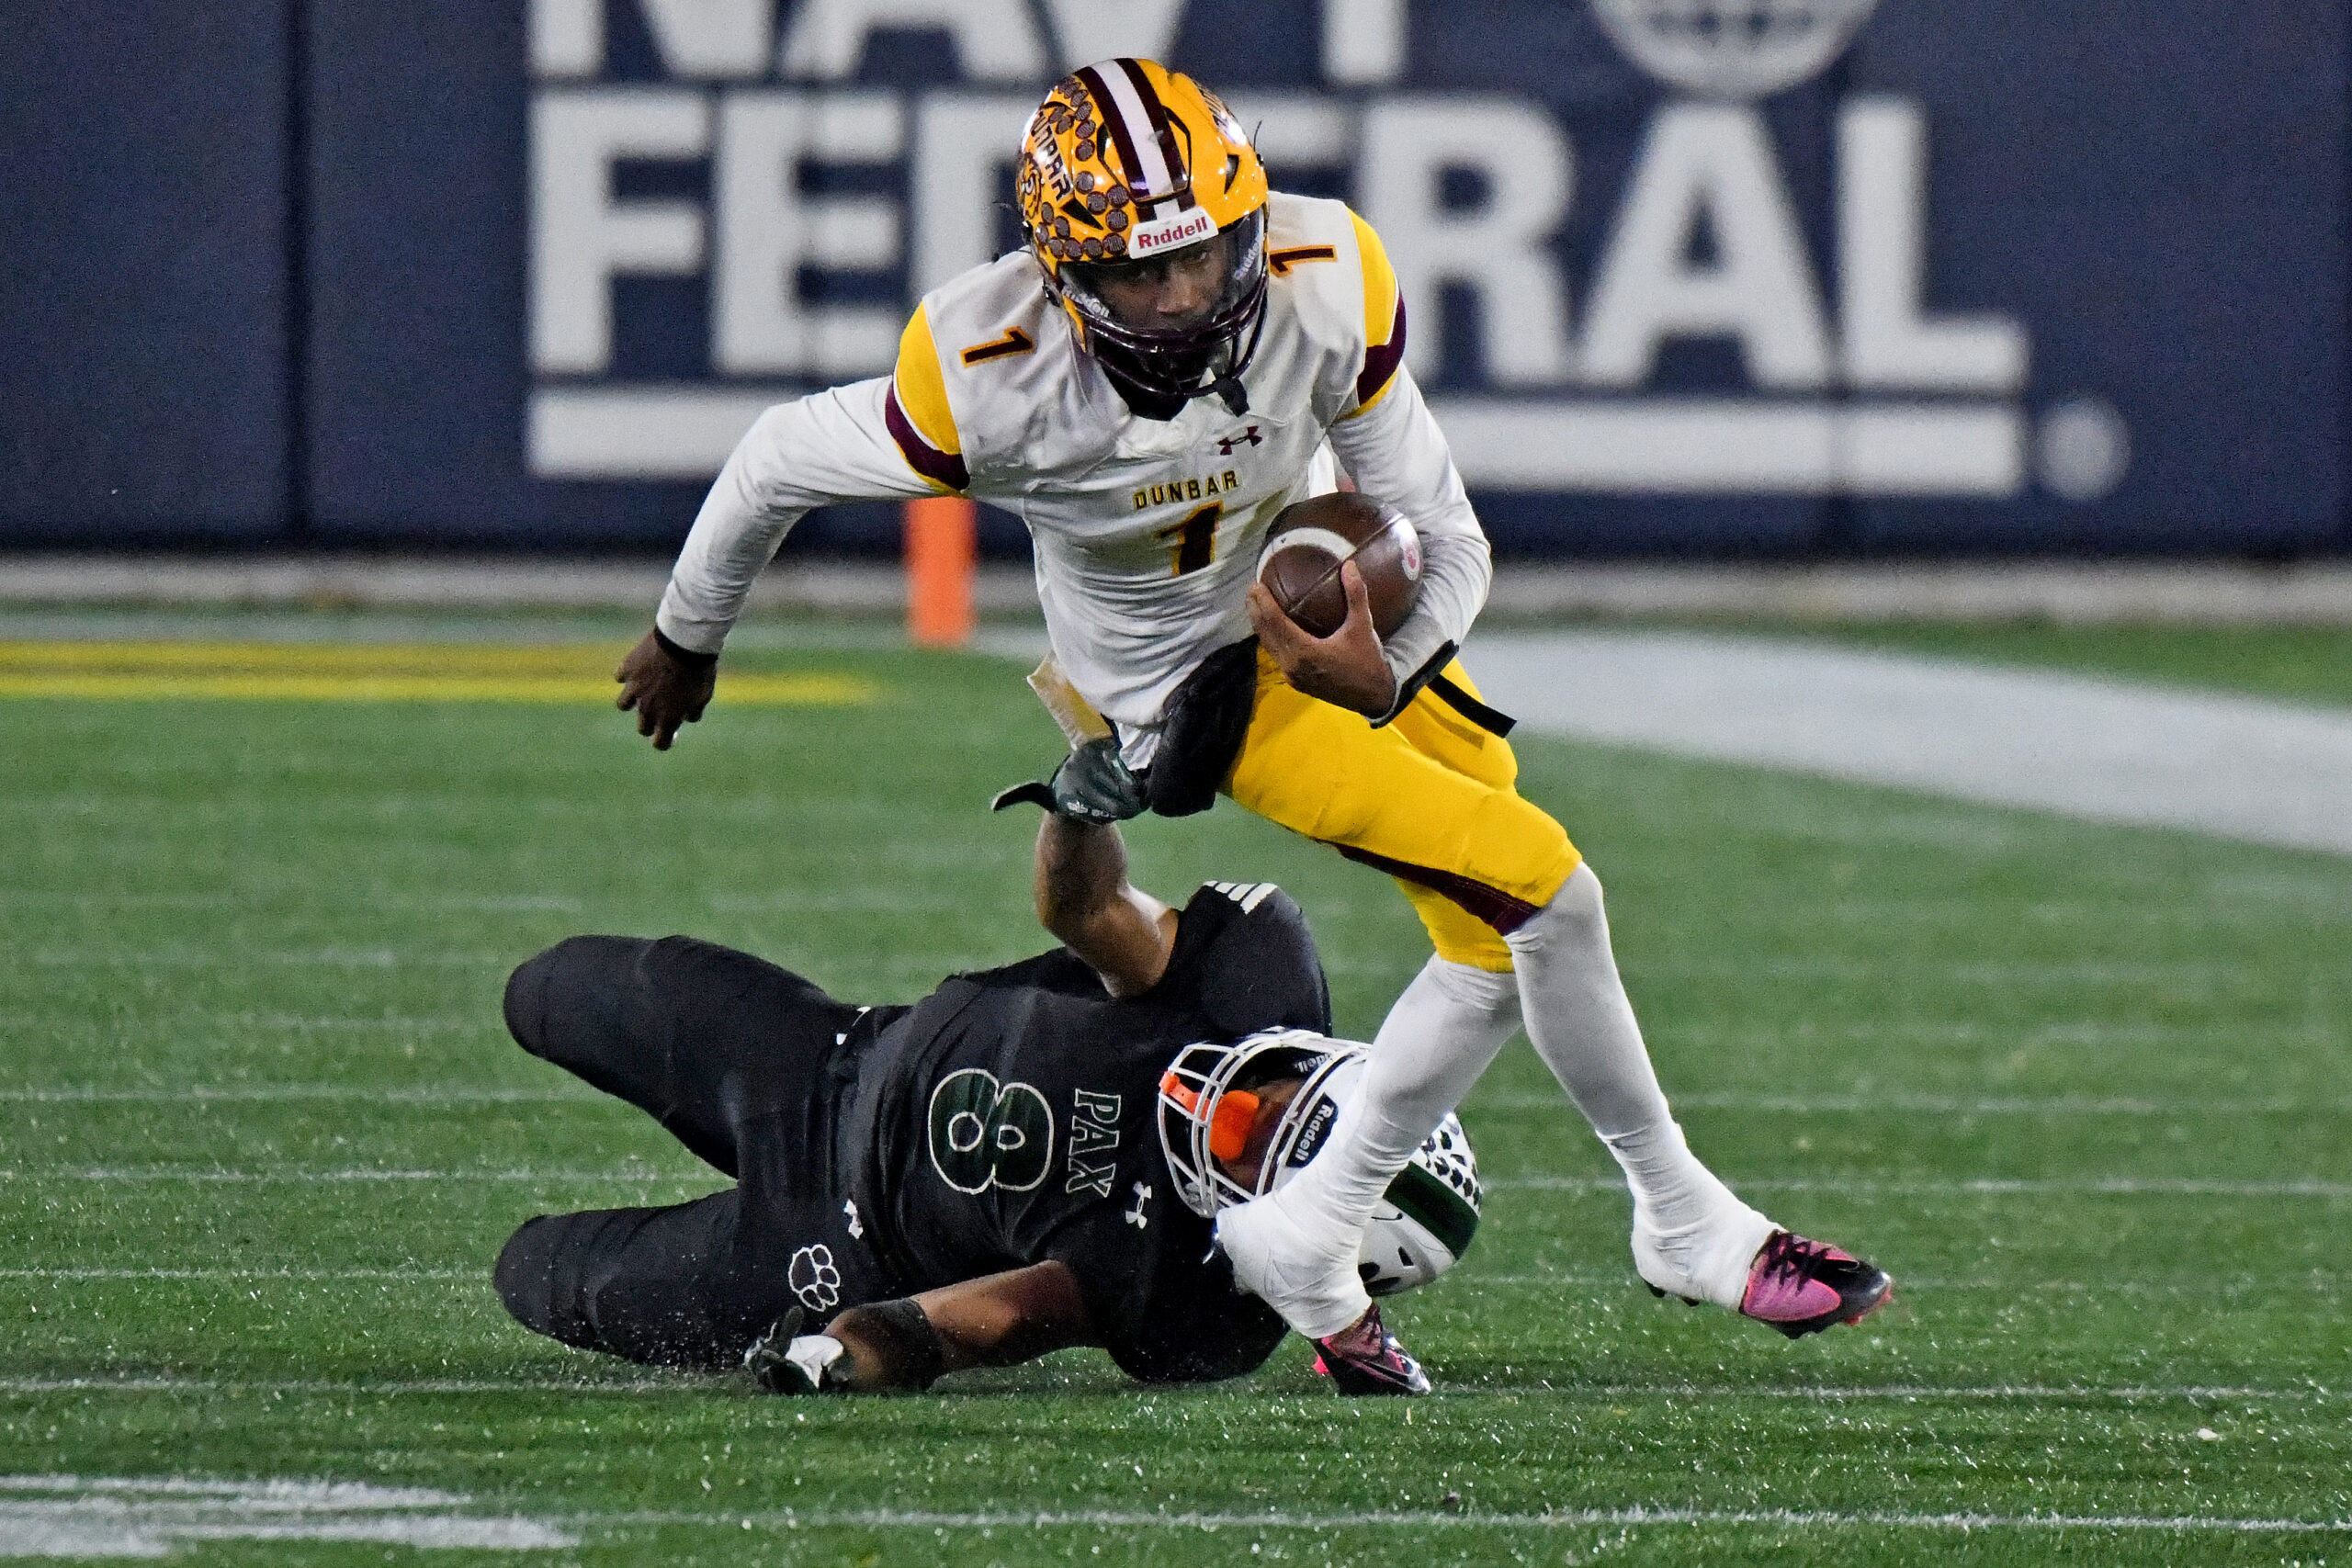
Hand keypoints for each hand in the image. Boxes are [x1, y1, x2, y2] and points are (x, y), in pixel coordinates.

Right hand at [615, 629, 715, 749]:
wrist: (684, 643)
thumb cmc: (699, 671)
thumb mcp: (704, 695)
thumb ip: (693, 711)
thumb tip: (686, 717)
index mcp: (667, 719)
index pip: (660, 743)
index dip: (664, 740)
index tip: (670, 733)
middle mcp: (647, 708)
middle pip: (642, 727)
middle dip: (650, 722)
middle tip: (660, 710)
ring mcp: (634, 689)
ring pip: (623, 704)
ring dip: (632, 701)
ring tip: (643, 690)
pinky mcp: (627, 669)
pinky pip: (620, 677)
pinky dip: (627, 674)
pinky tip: (636, 668)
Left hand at [1246, 561, 1397, 717]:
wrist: (1373, 697)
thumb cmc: (1368, 661)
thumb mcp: (1363, 626)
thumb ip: (1356, 594)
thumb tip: (1350, 565)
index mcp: (1305, 651)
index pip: (1274, 622)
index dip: (1263, 602)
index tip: (1256, 584)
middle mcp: (1292, 665)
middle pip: (1265, 633)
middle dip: (1255, 610)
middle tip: (1252, 589)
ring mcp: (1292, 676)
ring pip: (1268, 646)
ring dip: (1260, 625)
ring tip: (1256, 605)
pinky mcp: (1295, 682)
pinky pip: (1276, 656)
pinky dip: (1271, 639)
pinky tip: (1273, 628)